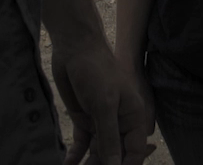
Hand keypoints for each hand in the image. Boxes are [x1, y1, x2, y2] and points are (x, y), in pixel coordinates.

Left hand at [51, 36, 150, 164]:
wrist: (75, 49)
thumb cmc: (97, 71)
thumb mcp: (105, 106)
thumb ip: (110, 137)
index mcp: (133, 118)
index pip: (134, 151)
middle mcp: (119, 123)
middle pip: (115, 155)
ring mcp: (101, 122)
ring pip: (98, 152)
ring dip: (88, 164)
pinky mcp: (84, 120)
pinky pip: (82, 144)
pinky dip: (75, 156)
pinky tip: (67, 164)